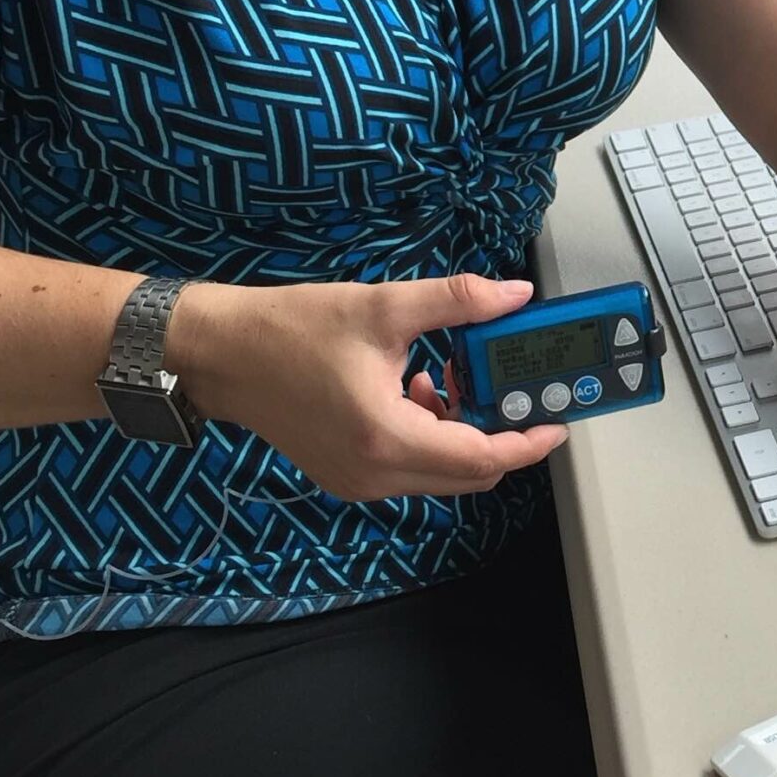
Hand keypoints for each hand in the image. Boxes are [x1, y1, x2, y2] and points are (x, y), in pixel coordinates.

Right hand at [169, 274, 567, 501]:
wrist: (219, 353)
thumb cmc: (289, 330)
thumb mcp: (382, 306)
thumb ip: (457, 301)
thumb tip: (514, 296)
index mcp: (386, 438)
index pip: (480, 459)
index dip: (526, 443)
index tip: (557, 421)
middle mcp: (374, 473)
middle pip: (466, 474)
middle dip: (499, 434)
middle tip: (514, 390)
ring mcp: (357, 481)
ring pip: (439, 472)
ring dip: (462, 431)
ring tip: (454, 376)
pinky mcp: (345, 474)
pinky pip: (409, 467)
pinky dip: (430, 435)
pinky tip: (420, 388)